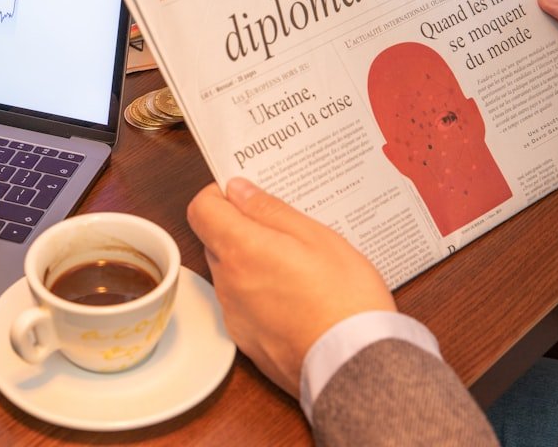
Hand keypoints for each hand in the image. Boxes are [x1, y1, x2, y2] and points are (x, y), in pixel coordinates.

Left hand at [187, 178, 394, 396]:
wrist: (356, 367)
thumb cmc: (344, 299)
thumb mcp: (316, 237)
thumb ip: (270, 210)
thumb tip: (238, 190)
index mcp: (240, 250)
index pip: (201, 209)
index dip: (218, 196)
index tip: (243, 195)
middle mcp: (227, 282)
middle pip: (215, 241)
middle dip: (241, 229)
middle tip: (282, 230)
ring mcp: (234, 314)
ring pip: (230, 274)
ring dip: (251, 263)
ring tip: (296, 266)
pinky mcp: (246, 340)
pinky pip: (242, 305)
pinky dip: (259, 295)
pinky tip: (294, 298)